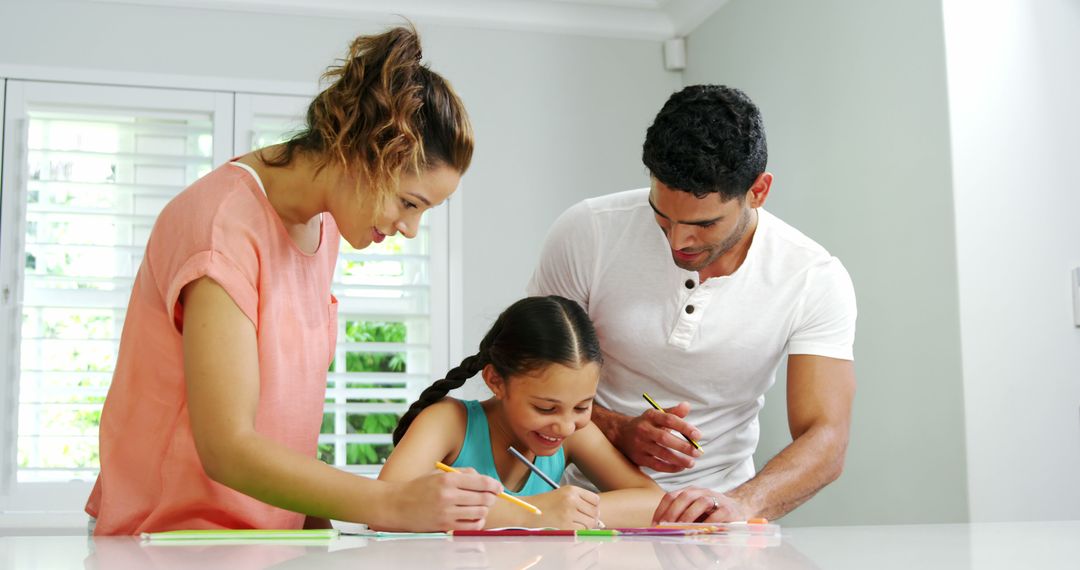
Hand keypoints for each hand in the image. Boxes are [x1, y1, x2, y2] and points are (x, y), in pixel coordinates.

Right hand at [387, 468, 501, 530]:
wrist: (397, 505)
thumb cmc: (418, 488)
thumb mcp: (439, 473)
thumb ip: (462, 474)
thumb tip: (483, 479)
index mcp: (448, 479)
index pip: (482, 482)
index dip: (495, 485)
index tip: (498, 487)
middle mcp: (449, 495)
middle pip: (484, 498)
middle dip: (492, 498)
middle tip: (491, 497)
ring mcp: (447, 512)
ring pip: (480, 512)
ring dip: (485, 509)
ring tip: (481, 506)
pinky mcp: (445, 526)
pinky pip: (471, 526)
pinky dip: (478, 522)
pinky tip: (475, 517)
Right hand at [528, 486, 599, 529]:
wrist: (525, 511)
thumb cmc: (543, 504)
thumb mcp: (562, 495)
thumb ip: (579, 501)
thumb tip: (597, 516)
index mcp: (572, 490)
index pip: (595, 500)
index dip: (593, 507)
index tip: (588, 512)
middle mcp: (571, 499)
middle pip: (595, 513)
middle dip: (591, 518)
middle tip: (581, 521)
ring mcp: (568, 513)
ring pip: (590, 523)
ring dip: (584, 527)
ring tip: (572, 524)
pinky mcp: (564, 525)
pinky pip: (581, 531)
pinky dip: (577, 532)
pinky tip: (568, 528)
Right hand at [614, 402, 702, 472]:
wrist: (621, 434)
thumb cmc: (646, 424)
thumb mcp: (657, 414)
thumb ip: (673, 412)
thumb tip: (686, 406)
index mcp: (650, 416)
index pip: (669, 420)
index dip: (684, 427)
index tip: (698, 435)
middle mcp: (644, 430)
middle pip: (664, 438)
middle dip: (683, 446)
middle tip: (698, 451)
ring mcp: (640, 445)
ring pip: (661, 453)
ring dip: (678, 459)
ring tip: (691, 463)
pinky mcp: (639, 458)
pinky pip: (656, 465)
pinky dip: (670, 467)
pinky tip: (681, 467)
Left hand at [651, 486, 747, 523]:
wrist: (737, 511)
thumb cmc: (709, 515)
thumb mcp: (692, 513)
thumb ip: (678, 517)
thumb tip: (659, 529)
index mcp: (689, 492)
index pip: (670, 496)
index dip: (661, 510)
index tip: (655, 525)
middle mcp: (701, 492)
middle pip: (684, 497)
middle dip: (673, 513)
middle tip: (666, 527)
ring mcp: (716, 498)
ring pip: (701, 502)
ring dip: (689, 516)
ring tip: (681, 529)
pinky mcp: (728, 509)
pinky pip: (718, 514)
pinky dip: (709, 523)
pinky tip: (701, 532)